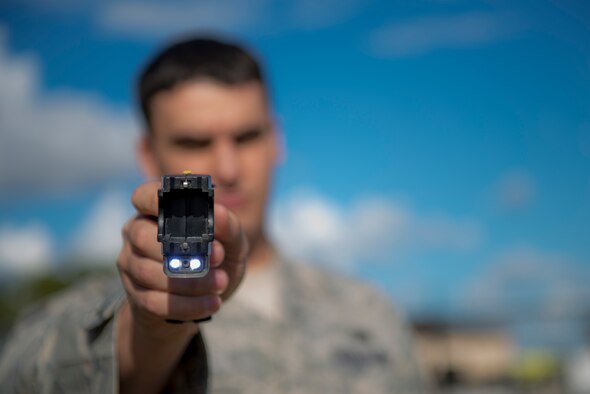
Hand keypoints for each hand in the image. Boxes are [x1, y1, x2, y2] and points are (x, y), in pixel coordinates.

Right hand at [117, 180, 248, 336]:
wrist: (205, 301)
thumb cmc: (217, 260)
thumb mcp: (232, 243)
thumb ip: (229, 227)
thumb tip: (219, 214)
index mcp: (157, 211)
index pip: (144, 196)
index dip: (156, 201)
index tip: (184, 211)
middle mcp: (136, 233)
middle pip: (143, 237)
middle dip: (183, 251)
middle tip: (218, 260)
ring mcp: (131, 264)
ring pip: (149, 272)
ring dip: (190, 282)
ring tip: (221, 284)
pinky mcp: (135, 295)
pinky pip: (154, 301)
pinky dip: (187, 304)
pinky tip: (211, 303)